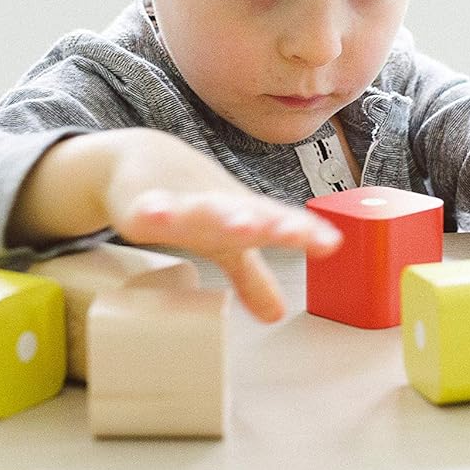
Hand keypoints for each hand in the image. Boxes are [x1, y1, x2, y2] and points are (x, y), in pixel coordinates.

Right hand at [104, 166, 341, 324]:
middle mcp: (218, 206)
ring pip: (204, 210)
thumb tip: (277, 313)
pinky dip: (153, 213)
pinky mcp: (143, 205)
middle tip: (291, 232)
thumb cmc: (191, 199)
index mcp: (243, 214)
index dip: (304, 233)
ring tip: (242, 225)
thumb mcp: (225, 245)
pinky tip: (155, 216)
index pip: (278, 223)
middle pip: (248, 216)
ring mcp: (182, 204)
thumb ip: (252, 278)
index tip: (329, 242)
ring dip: (223, 216)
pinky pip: (149, 211)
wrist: (140, 156)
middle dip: (270, 224)